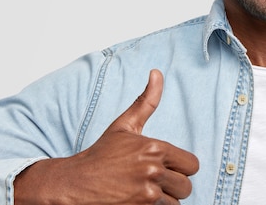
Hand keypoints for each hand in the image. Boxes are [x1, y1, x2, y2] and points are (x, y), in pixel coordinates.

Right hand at [15, 69, 198, 204]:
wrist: (73, 184)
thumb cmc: (101, 155)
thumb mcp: (124, 126)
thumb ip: (146, 101)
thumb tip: (157, 73)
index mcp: (155, 148)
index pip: (192, 165)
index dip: (180, 168)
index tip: (165, 168)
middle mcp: (153, 170)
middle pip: (186, 186)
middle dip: (173, 186)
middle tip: (153, 182)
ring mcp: (146, 193)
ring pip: (175, 202)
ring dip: (163, 200)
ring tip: (142, 192)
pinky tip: (138, 201)